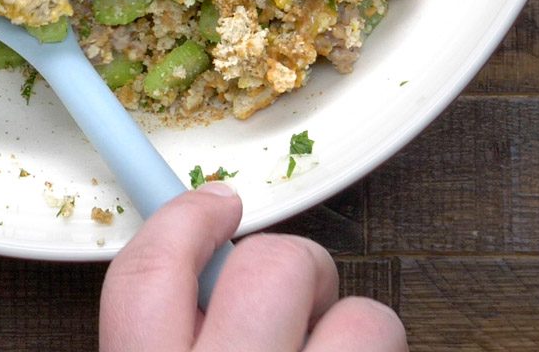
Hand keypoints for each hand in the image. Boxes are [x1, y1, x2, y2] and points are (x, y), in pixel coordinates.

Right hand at [100, 184, 406, 350]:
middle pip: (271, 267)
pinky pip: (390, 351)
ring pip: (361, 314)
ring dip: (350, 328)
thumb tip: (205, 267)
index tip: (215, 201)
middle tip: (288, 300)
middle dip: (289, 267)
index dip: (185, 219)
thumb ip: (164, 332)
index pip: (148, 274)